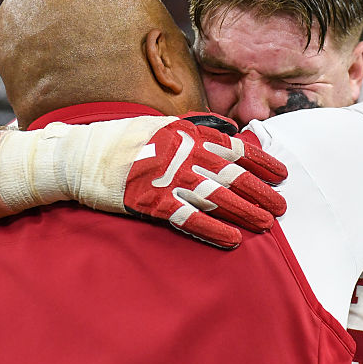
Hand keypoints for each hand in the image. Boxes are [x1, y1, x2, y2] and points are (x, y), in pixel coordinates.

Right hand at [124, 117, 286, 248]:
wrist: (80, 156)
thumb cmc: (123, 140)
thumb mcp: (161, 125)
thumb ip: (193, 130)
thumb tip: (225, 132)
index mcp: (187, 135)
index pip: (234, 149)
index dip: (262, 162)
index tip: (281, 175)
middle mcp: (182, 156)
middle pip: (233, 176)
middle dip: (261, 192)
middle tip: (281, 207)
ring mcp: (167, 179)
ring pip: (217, 198)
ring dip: (245, 212)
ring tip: (267, 224)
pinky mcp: (152, 203)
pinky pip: (190, 218)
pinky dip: (213, 229)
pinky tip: (232, 239)